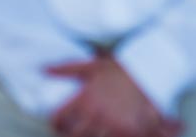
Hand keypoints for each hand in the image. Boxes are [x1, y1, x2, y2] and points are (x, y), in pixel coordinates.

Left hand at [47, 55, 181, 136]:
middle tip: (74, 129)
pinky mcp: (127, 132)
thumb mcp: (94, 65)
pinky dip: (106, 135)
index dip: (56, 122)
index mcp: (84, 99)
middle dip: (70, 133)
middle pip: (73, 134)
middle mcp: (95, 114)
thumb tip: (44, 69)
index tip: (59, 122)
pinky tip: (107, 131)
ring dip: (89, 135)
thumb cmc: (122, 70)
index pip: (59, 118)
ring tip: (94, 129)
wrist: (152, 73)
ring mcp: (111, 125)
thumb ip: (67, 69)